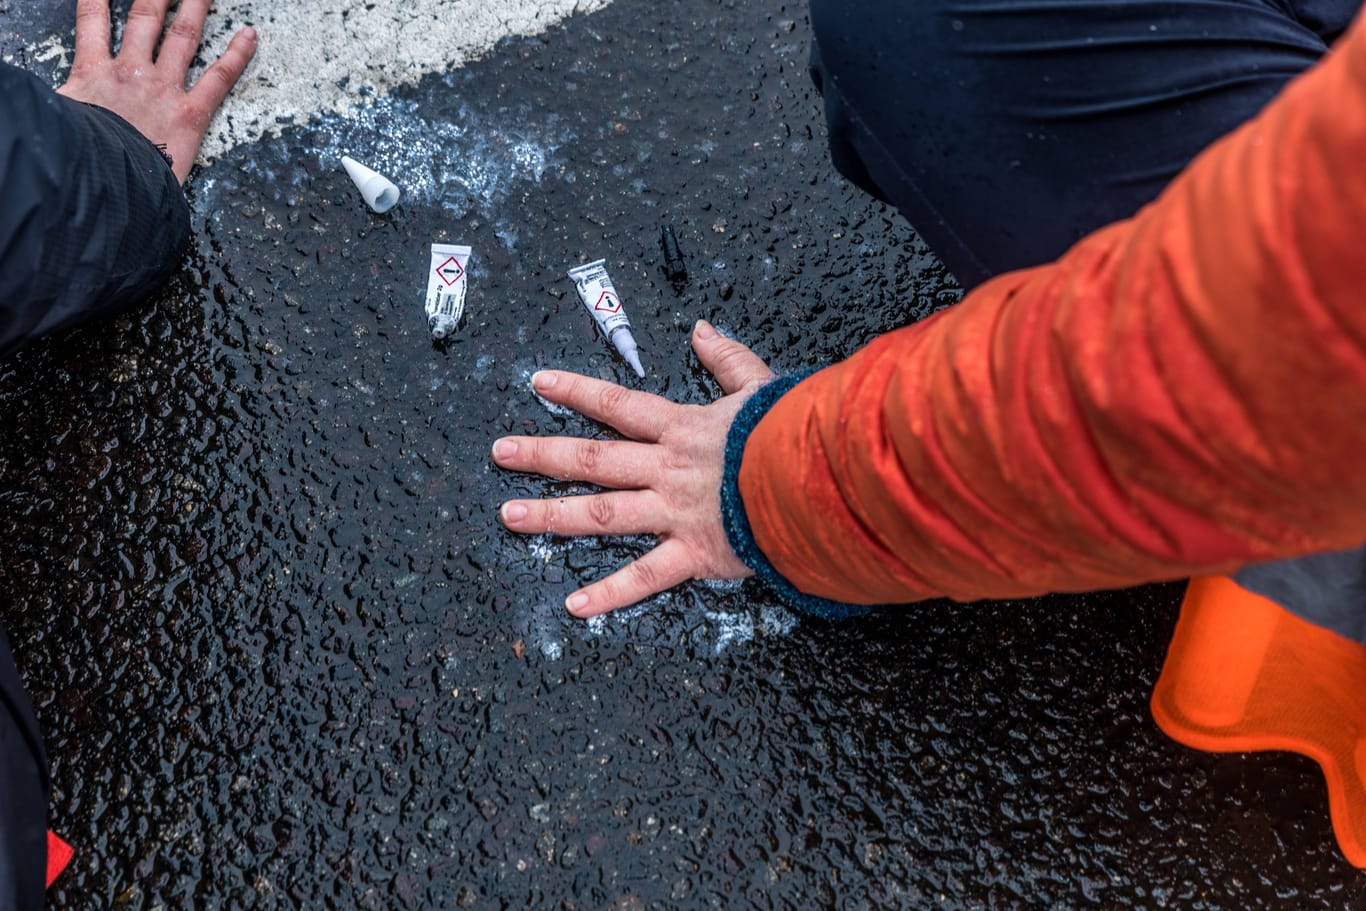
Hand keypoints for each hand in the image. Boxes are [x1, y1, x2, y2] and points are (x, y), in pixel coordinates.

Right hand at [56, 0, 257, 183]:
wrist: (102, 183)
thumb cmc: (76, 158)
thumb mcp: (55, 120)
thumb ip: (59, 104)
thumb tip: (40, 102)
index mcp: (92, 73)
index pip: (91, 22)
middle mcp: (130, 72)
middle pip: (144, 19)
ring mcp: (163, 88)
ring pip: (183, 36)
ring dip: (195, 8)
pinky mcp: (191, 112)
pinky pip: (220, 77)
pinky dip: (238, 54)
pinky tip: (251, 36)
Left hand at [493, 321, 776, 617]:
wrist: (822, 479)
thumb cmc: (797, 433)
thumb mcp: (763, 384)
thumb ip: (728, 359)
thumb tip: (701, 329)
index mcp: (683, 428)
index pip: (619, 405)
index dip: (577, 392)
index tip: (538, 383)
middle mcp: (668, 469)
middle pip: (594, 459)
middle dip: (543, 454)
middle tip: (500, 452)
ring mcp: (676, 512)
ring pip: (602, 513)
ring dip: (552, 515)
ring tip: (509, 517)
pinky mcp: (695, 553)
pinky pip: (645, 577)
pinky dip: (610, 594)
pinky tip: (573, 604)